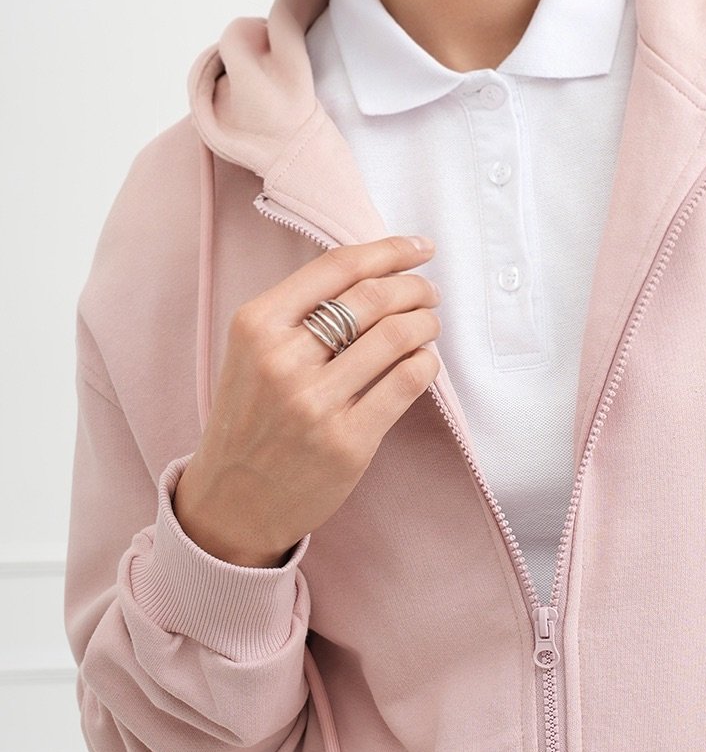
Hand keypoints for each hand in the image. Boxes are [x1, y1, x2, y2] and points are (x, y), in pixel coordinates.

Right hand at [173, 234, 441, 565]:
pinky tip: (422, 362)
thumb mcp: (252, 353)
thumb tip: (379, 271)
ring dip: (426, 323)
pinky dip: (426, 364)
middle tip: (428, 293)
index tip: (420, 248)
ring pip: (398, 336)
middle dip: (415, 287)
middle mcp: (283, 360)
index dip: (389, 251)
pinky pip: (408, 383)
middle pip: (375, 297)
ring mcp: (316, 404)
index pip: (338, 267)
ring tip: (428, 326)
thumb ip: (301, 312)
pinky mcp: (348, 442)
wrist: (230, 503)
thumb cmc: (250, 419)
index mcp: (256, 326)